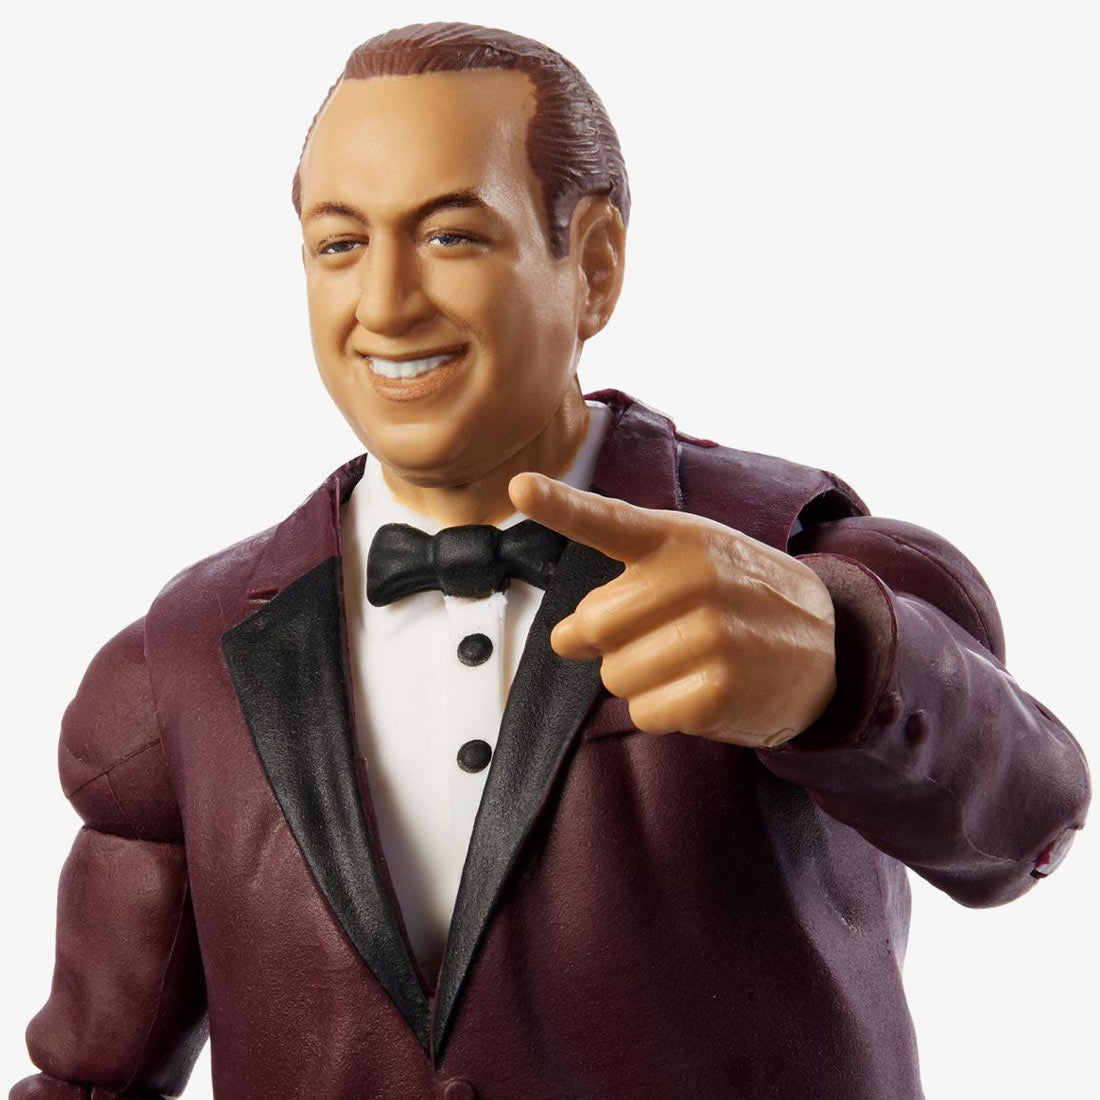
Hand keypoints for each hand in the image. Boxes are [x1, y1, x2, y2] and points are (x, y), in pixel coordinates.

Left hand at [509, 472, 836, 747]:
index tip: (521, 487)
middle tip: (659, 634)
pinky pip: (646, 713)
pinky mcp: (720, 690)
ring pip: (615, 676)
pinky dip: (665, 711)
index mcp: (680, 539)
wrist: (830, 642)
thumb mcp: (694, 556)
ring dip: (642, 679)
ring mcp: (712, 635)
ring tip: (692, 659)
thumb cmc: (742, 594)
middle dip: (612, 642)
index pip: (610, 520)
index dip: (560, 505)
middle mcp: (696, 580)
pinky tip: (704, 688)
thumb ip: (621, 583)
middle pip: (594, 627)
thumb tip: (563, 637)